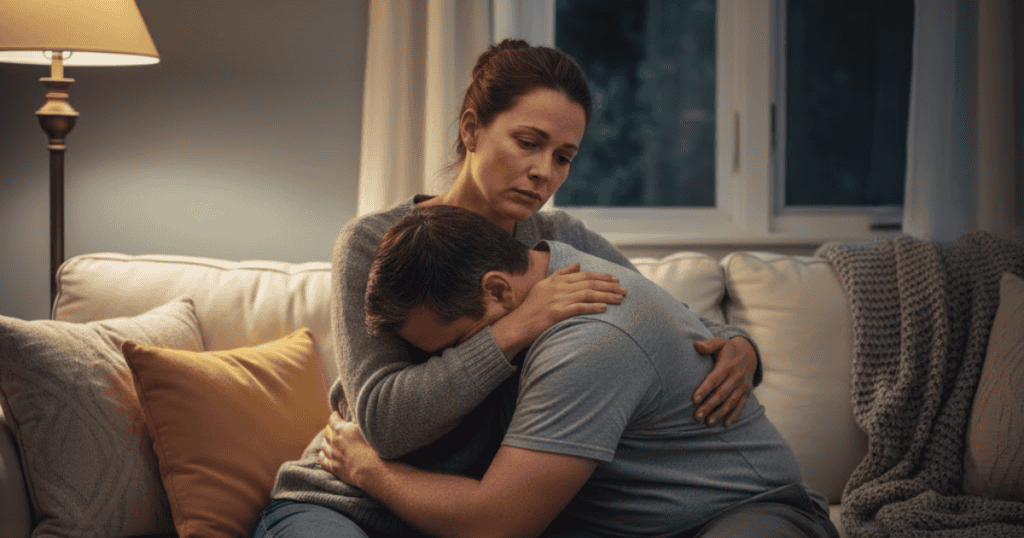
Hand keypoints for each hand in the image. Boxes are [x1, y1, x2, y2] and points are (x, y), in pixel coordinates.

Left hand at [319, 411, 380, 486]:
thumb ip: (357, 423)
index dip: (335, 416)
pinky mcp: (334, 467)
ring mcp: (333, 455)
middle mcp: (335, 441)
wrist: (371, 469)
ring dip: (326, 441)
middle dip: (330, 427)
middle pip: (327, 431)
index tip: (337, 414)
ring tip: (329, 439)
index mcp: (342, 429)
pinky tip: (323, 454)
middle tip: (333, 425)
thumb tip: (354, 419)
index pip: (333, 419)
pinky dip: (322, 456)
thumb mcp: (366, 428)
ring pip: (324, 445)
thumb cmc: (373, 447)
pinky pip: (323, 461)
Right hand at [491, 263, 625, 358]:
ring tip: (620, 299)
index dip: (602, 276)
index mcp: (557, 280)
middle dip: (609, 286)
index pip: (584, 275)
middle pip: (589, 283)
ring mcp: (558, 300)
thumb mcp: (544, 285)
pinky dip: (593, 307)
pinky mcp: (557, 313)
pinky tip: (604, 308)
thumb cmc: (532, 306)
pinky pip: (579, 308)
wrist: (518, 324)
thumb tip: (578, 264)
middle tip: (624, 290)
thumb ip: (561, 273)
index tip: (616, 280)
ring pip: (588, 294)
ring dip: (606, 296)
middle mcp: (559, 287)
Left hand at [692, 336, 756, 426]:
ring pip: (730, 402)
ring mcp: (742, 387)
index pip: (714, 380)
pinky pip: (741, 406)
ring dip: (720, 414)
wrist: (749, 353)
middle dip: (709, 406)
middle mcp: (736, 378)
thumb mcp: (720, 343)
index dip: (704, 390)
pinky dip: (734, 416)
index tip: (694, 400)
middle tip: (697, 417)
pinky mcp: (747, 393)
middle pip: (721, 394)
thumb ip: (708, 345)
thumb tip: (696, 346)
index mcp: (727, 366)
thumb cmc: (728, 349)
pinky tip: (725, 424)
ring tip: (708, 423)